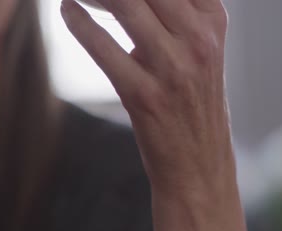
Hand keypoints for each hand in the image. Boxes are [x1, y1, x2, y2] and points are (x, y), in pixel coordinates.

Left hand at [61, 0, 231, 191]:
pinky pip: (103, 45)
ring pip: (125, 5)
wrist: (197, 163)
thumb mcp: (196, 53)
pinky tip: (68, 10)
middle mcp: (198, 40)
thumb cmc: (191, 104)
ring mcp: (173, 68)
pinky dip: (79, 22)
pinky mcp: (143, 95)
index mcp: (213, 23)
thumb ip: (172, 19)